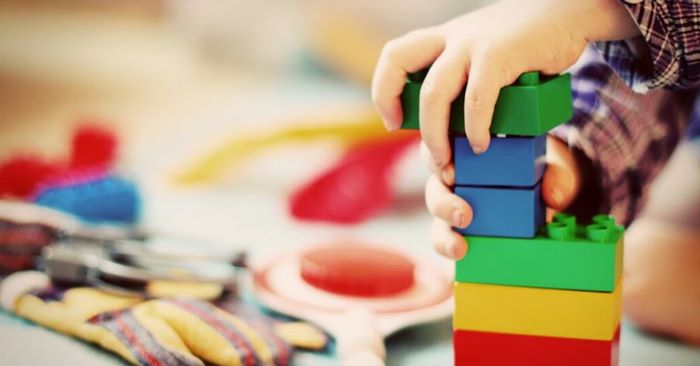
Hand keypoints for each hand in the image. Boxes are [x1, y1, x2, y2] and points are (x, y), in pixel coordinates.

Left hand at [372, 0, 637, 169]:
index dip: (384, 89)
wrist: (568, 11)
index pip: (395, 55)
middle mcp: (452, 38)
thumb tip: (454, 125)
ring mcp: (473, 43)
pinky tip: (482, 143)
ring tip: (448, 160)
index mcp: (444, 39)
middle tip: (419, 145)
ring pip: (434, 92)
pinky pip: (477, 98)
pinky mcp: (500, 54)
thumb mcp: (484, 53)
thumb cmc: (527, 43)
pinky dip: (475, 127)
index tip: (393, 121)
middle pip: (398, 61)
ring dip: (435, 134)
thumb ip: (466, 78)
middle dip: (393, 105)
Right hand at [424, 136, 581, 258]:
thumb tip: (553, 196)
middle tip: (463, 216)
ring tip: (458, 246)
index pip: (438, 148)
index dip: (435, 159)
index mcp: (467, 148)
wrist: (551, 189)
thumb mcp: (554, 164)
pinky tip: (461, 252)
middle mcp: (454, 175)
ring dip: (442, 233)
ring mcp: (455, 202)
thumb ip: (558, 174)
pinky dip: (448, 245)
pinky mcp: (459, 227)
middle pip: (434, 186)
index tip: (452, 175)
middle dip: (442, 203)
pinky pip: (446, 236)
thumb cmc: (542, 168)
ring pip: (436, 216)